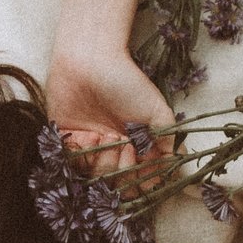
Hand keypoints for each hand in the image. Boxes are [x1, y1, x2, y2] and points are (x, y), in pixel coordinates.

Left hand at [45, 38, 173, 175]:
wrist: (90, 59)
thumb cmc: (127, 82)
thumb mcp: (157, 112)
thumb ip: (168, 142)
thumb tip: (174, 167)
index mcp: (136, 145)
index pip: (141, 178)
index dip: (144, 179)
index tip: (145, 165)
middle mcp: (114, 149)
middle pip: (119, 183)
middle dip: (124, 171)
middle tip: (126, 147)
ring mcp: (91, 147)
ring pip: (97, 176)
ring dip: (104, 162)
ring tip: (108, 137)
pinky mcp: (68, 140)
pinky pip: (74, 162)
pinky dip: (83, 153)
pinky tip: (90, 134)